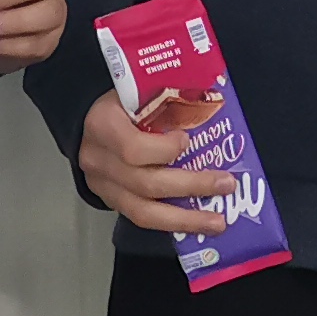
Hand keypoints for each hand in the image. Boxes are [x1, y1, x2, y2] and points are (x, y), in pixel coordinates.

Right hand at [78, 86, 238, 234]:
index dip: (164, 150)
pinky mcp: (110, 200)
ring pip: (142, 212)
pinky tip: (197, 224)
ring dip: (184, 219)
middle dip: (191, 186)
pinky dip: (172, 223)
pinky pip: (141, 218)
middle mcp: (98, 160)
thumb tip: (212, 102)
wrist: (89, 119)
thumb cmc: (121, 101)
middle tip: (227, 184)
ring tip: (217, 222)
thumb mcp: (139, 91)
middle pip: (145, 183)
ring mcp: (101, 185)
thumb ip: (167, 100)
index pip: (132, 148)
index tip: (187, 140)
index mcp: (103, 125)